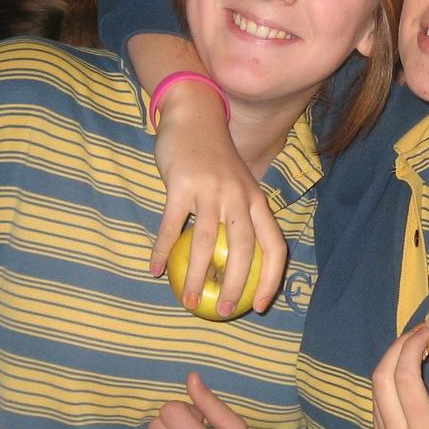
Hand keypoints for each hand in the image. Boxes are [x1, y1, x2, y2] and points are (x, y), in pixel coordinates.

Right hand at [151, 86, 287, 316]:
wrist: (193, 116)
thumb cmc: (214, 159)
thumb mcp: (236, 185)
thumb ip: (239, 217)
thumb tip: (236, 265)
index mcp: (257, 201)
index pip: (275, 246)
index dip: (271, 279)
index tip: (258, 305)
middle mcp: (239, 196)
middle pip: (244, 249)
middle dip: (235, 286)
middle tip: (221, 311)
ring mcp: (212, 189)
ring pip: (207, 243)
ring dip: (197, 276)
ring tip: (188, 301)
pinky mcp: (182, 184)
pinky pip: (172, 225)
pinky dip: (163, 250)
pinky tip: (154, 269)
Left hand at [372, 326, 428, 428]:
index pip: (404, 375)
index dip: (412, 345)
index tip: (427, 328)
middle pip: (381, 379)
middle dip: (397, 348)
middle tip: (418, 333)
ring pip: (375, 389)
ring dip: (391, 362)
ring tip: (413, 346)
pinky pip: (377, 403)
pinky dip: (388, 381)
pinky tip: (405, 370)